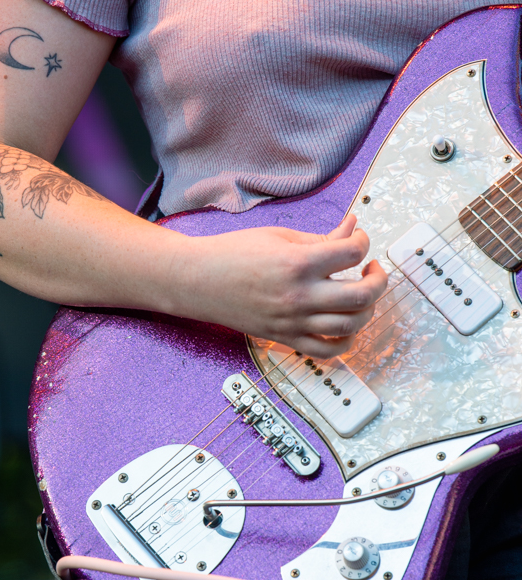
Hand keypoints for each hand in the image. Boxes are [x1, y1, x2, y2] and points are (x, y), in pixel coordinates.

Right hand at [178, 214, 386, 356]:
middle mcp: (299, 296)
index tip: (358, 240)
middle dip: (379, 280)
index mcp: (298, 263)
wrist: (199, 281)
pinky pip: (327, 351)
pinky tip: (347, 325)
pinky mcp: (285, 338)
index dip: (363, 243)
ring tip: (362, 295)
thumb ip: (321, 237)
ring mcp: (293, 321)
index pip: (352, 254)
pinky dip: (346, 342)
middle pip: (362, 295)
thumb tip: (352, 228)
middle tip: (373, 270)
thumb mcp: (280, 236)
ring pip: (350, 325)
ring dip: (368, 310)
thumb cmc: (234, 254)